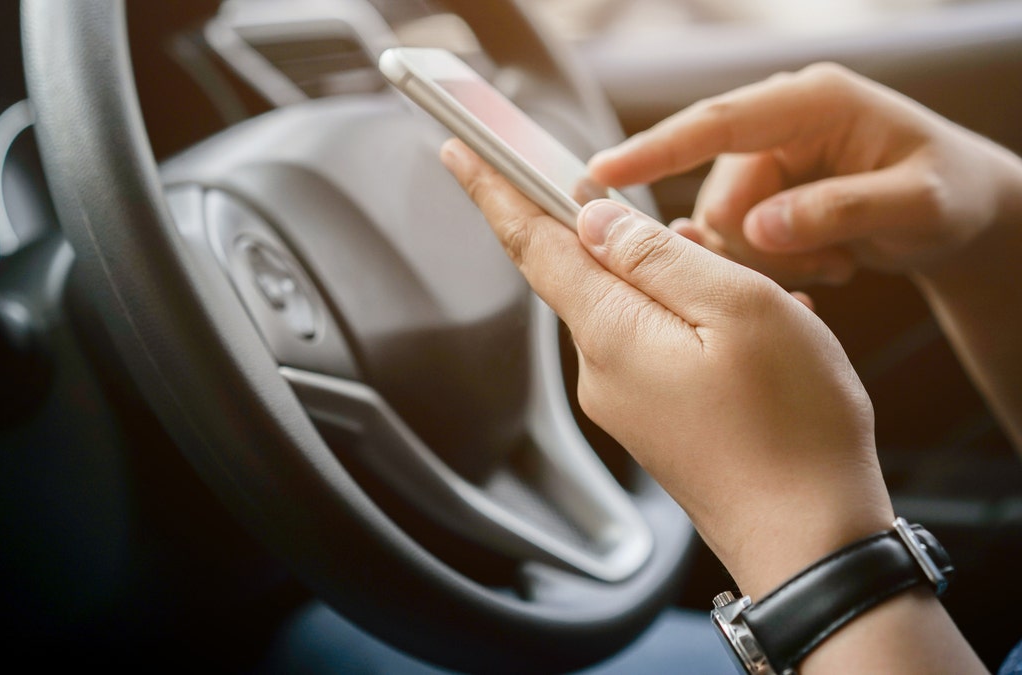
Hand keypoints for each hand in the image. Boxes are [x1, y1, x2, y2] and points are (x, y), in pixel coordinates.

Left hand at [440, 139, 892, 598]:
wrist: (810, 542)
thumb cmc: (791, 426)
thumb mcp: (739, 308)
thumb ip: (658, 257)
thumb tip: (595, 218)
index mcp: (611, 330)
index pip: (533, 243)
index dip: (496, 190)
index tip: (462, 150)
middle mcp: (601, 368)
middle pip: (588, 272)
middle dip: (628, 238)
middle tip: (691, 232)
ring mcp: (625, 401)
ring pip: (635, 308)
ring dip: (683, 284)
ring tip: (758, 300)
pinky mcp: (653, 421)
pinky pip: (660, 347)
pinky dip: (701, 324)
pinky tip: (756, 335)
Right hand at [588, 63, 1021, 286]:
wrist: (964, 210)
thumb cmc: (953, 194)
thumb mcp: (917, 204)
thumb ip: (838, 212)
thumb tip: (756, 229)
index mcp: (811, 102)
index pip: (717, 124)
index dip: (656, 150)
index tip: (601, 174)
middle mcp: (778, 125)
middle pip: (717, 198)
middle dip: (757, 248)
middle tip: (827, 268)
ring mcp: (767, 161)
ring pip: (722, 231)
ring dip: (771, 263)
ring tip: (836, 263)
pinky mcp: (762, 194)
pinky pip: (735, 244)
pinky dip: (774, 267)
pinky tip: (825, 263)